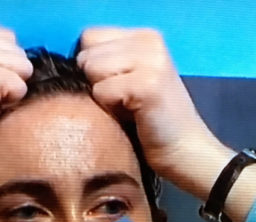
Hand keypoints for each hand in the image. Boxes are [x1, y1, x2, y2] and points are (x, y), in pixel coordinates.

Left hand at [77, 27, 219, 179]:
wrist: (184, 151)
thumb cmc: (150, 123)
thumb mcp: (130, 81)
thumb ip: (107, 63)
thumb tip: (71, 65)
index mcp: (144, 36)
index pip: (89, 37)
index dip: (92, 66)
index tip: (117, 88)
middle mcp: (149, 41)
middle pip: (87, 54)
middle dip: (96, 83)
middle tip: (124, 103)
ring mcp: (150, 60)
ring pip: (91, 70)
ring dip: (102, 97)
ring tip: (127, 110)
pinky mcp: (147, 84)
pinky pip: (101, 92)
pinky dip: (109, 111)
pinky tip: (132, 118)